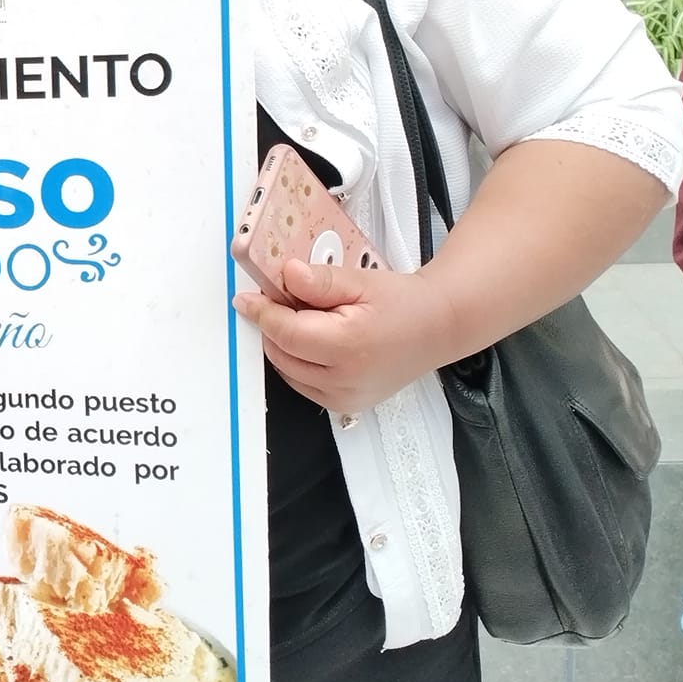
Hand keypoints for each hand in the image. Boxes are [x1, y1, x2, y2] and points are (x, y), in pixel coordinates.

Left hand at [233, 259, 459, 418]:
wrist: (437, 329)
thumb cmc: (402, 303)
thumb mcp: (360, 282)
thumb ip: (320, 281)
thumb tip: (285, 275)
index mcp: (346, 346)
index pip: (284, 332)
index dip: (262, 312)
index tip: (246, 297)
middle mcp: (343, 380)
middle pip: (281, 353)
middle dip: (273, 326)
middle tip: (283, 300)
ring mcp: (343, 398)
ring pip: (287, 371)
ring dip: (284, 344)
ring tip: (305, 319)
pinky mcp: (344, 405)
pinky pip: (302, 384)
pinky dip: (297, 362)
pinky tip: (315, 340)